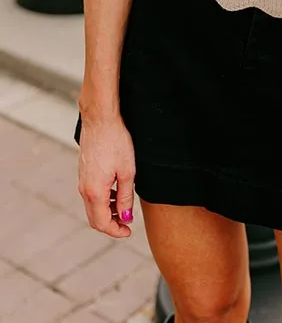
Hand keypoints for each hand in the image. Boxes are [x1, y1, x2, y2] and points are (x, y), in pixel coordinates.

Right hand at [77, 114, 135, 237]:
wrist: (100, 119)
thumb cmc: (116, 142)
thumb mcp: (127, 172)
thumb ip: (125, 198)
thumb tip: (125, 218)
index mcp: (95, 192)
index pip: (102, 223)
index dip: (116, 231)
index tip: (128, 231)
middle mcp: (84, 189)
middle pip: (95, 218)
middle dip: (111, 224)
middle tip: (127, 224)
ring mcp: (82, 180)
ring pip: (93, 206)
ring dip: (107, 212)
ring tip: (125, 207)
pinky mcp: (84, 172)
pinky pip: (91, 194)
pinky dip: (103, 200)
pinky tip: (116, 192)